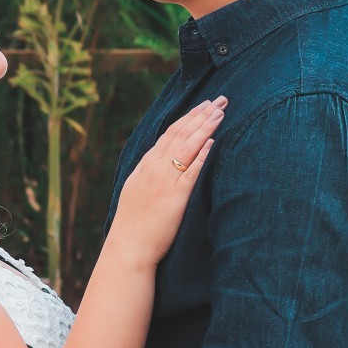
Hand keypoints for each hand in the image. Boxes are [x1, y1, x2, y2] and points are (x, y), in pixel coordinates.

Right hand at [111, 96, 225, 265]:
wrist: (128, 247)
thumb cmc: (133, 225)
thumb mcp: (136, 192)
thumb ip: (149, 175)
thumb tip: (162, 164)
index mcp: (144, 166)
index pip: (169, 134)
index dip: (188, 118)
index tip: (203, 106)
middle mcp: (154, 168)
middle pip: (180, 134)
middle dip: (201, 115)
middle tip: (219, 100)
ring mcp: (164, 181)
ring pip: (186, 147)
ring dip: (204, 127)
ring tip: (220, 113)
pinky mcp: (175, 197)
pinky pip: (191, 171)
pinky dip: (201, 154)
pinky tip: (212, 142)